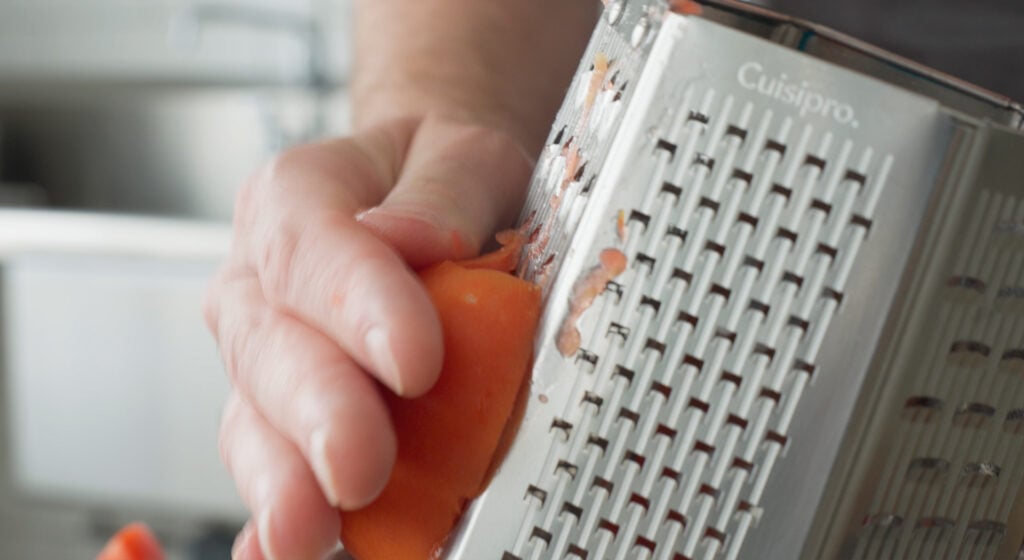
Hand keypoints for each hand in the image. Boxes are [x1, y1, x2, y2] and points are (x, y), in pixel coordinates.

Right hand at [204, 116, 531, 559]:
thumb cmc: (439, 176)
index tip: (415, 361)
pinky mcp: (276, 410)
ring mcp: (262, 351)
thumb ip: (444, 192)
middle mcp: (261, 278)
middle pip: (274, 345)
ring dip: (281, 478)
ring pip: (255, 415)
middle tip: (357, 462)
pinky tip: (279, 548)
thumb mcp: (464, 153)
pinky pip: (268, 459)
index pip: (320, 249)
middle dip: (318, 410)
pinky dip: (273, 506)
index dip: (363, 307)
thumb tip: (413, 238)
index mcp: (300, 196)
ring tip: (305, 529)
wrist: (422, 192)